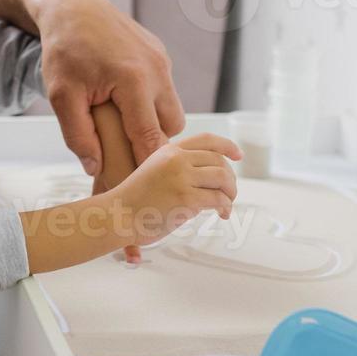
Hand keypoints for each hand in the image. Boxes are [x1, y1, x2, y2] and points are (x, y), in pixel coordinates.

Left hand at [33, 0, 185, 174]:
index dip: (147, 165)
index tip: (141, 185)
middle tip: (126, 152)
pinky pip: (165, 90)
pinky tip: (124, 103)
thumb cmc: (64, 49)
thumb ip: (79, 136)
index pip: (150, 137)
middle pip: (172, 127)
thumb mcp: (62, 96)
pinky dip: (150, 103)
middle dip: (153, 142)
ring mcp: (162, 60)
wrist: (71, 6)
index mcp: (135, 81)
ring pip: (172, 109)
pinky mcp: (160, 54)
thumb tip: (96, 169)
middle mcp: (157, 70)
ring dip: (153, 122)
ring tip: (122, 126)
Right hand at [113, 133, 240, 247]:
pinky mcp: (186, 198)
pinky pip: (218, 199)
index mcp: (169, 150)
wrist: (118, 215)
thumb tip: (206, 178)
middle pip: (219, 161)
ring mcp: (182, 178)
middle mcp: (177, 160)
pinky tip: (221, 214)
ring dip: (231, 193)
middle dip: (230, 179)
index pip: (206, 140)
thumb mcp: (153, 171)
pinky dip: (225, 207)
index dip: (227, 146)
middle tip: (229, 194)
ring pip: (223, 178)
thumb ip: (176, 168)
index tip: (239, 155)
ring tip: (226, 205)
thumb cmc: (133, 200)